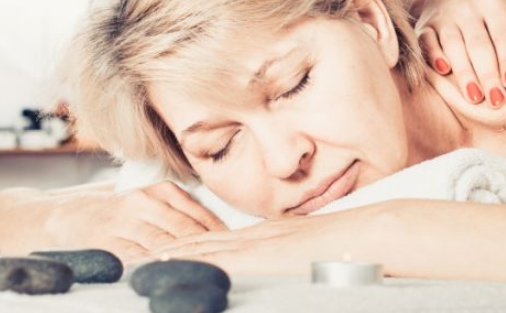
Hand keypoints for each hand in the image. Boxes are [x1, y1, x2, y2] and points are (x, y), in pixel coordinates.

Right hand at [0, 182, 225, 261]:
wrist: (72, 215)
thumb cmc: (124, 213)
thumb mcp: (155, 202)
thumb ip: (184, 213)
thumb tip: (225, 232)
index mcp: (162, 190)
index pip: (200, 215)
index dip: (222, 234)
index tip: (241, 246)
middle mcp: (145, 201)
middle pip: (186, 231)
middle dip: (210, 248)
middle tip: (232, 262)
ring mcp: (125, 221)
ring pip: (164, 245)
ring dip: (187, 259)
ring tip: (208, 271)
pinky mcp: (108, 241)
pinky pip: (138, 258)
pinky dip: (156, 267)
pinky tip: (171, 274)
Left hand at [151, 207, 378, 274]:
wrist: (367, 234)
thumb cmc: (351, 247)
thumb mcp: (315, 254)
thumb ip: (294, 262)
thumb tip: (284, 274)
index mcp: (270, 236)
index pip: (219, 242)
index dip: (188, 247)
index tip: (161, 254)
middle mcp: (258, 236)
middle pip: (202, 242)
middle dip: (168, 250)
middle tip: (134, 259)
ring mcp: (258, 244)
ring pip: (201, 248)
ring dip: (168, 255)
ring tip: (137, 262)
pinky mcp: (260, 256)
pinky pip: (215, 258)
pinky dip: (188, 260)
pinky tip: (166, 265)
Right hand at [407, 0, 505, 106]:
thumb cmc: (486, 8)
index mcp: (492, 3)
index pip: (503, 32)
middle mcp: (467, 9)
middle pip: (478, 44)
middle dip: (488, 73)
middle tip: (496, 100)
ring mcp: (445, 18)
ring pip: (453, 45)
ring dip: (464, 72)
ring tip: (475, 97)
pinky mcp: (425, 27)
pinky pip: (427, 41)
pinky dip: (434, 55)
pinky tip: (444, 72)